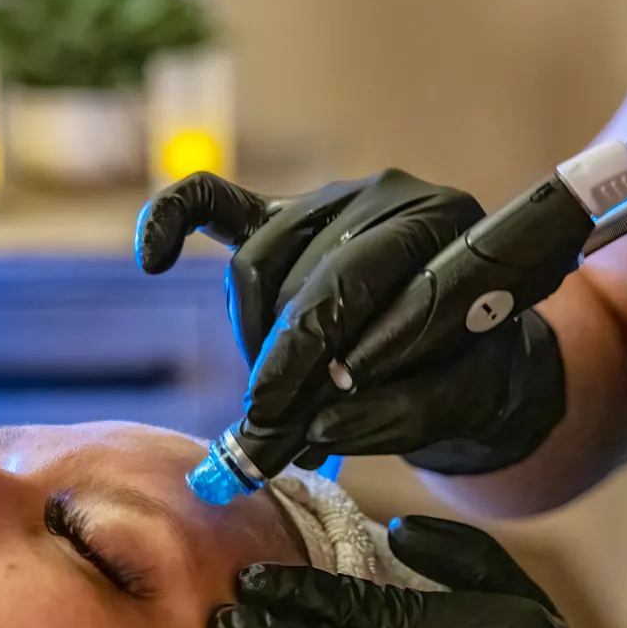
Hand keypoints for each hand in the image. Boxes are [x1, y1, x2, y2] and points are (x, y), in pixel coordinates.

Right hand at [136, 172, 565, 474]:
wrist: (474, 343)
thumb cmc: (474, 368)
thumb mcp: (469, 401)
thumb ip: (409, 413)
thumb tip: (322, 429)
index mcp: (449, 226)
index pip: (368, 282)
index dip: (328, 355)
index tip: (302, 422)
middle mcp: (390, 195)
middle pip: (309, 274)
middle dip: (284, 363)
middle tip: (268, 432)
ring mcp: (331, 198)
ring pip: (260, 264)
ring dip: (257, 339)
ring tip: (276, 399)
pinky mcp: (284, 214)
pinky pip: (213, 203)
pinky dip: (172, 221)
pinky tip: (151, 260)